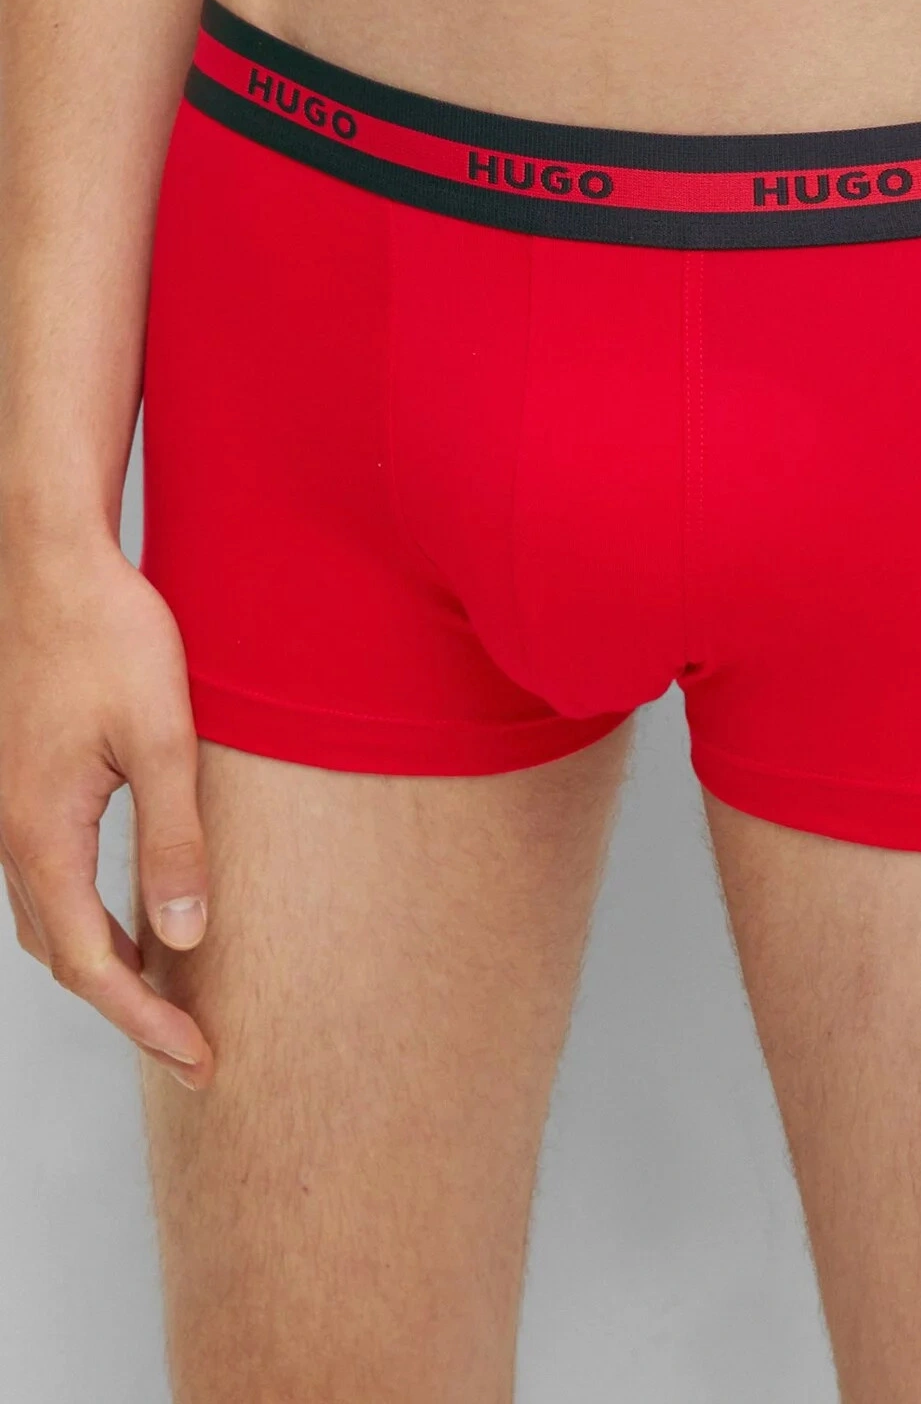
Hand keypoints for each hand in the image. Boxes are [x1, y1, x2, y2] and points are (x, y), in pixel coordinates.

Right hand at [0, 532, 212, 1085]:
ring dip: (106, 966)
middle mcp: (10, 836)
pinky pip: (48, 880)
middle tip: (193, 1050)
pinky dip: (89, 918)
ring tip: (170, 997)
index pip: (93, 966)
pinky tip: (134, 916)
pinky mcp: (20, 785)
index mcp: (42, 836)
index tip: (199, 1061)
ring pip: (50, 921)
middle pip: (65, 956)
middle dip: (128, 1011)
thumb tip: (186, 938)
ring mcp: (9, 811)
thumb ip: (174, 840)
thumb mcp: (162, 739)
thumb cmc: (106, 637)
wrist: (48, 563)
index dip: (146, 1023)